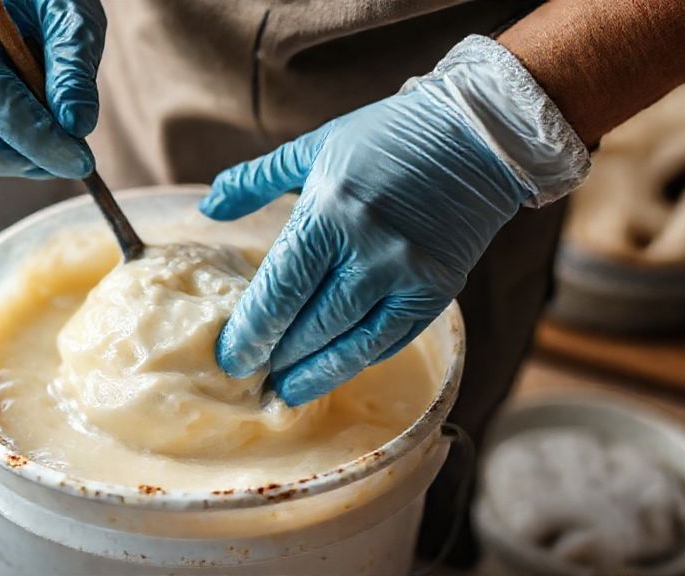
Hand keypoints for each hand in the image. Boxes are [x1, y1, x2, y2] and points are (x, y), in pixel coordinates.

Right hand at [0, 0, 105, 178]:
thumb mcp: (67, 13)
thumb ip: (73, 66)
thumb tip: (77, 125)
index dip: (43, 142)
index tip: (82, 163)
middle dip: (32, 159)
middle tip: (79, 159)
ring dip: (28, 153)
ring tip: (62, 127)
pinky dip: (16, 143)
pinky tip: (42, 119)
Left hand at [201, 36, 588, 405]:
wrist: (477, 135)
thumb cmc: (385, 137)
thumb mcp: (313, 148)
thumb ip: (255, 179)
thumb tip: (207, 209)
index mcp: (329, 210)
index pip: (280, 289)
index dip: (252, 331)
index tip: (230, 358)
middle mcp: (368, 248)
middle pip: (311, 324)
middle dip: (275, 359)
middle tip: (249, 380)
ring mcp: (407, 274)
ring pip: (350, 343)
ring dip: (313, 374)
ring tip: (285, 392)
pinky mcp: (437, 291)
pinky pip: (390, 339)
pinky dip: (357, 359)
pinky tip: (333, 369)